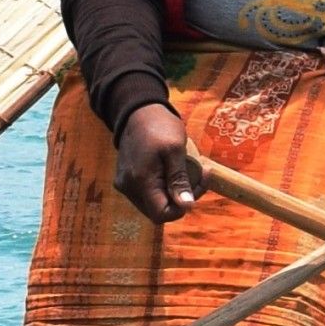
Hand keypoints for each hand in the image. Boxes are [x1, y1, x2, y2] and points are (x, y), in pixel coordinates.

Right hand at [113, 100, 199, 221]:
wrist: (137, 111)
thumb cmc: (159, 126)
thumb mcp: (175, 149)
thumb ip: (179, 180)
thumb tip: (187, 206)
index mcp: (140, 181)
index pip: (162, 214)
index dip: (183, 207)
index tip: (199, 182)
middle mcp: (128, 188)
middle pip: (158, 211)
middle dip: (181, 199)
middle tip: (198, 175)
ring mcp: (125, 185)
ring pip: (154, 204)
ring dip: (173, 193)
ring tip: (186, 171)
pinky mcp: (125, 180)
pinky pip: (147, 194)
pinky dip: (163, 187)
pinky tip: (171, 171)